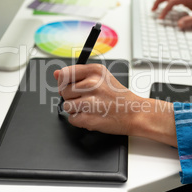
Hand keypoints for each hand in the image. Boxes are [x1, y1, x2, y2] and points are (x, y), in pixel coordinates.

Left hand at [54, 64, 176, 146]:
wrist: (135, 113)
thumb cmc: (119, 96)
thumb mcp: (102, 77)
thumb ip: (78, 74)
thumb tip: (56, 74)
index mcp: (95, 71)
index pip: (64, 74)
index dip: (65, 82)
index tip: (72, 86)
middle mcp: (92, 84)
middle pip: (63, 91)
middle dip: (72, 97)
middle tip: (87, 99)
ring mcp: (90, 102)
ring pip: (66, 106)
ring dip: (76, 110)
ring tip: (91, 108)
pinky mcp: (89, 118)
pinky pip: (72, 119)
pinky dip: (80, 120)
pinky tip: (93, 116)